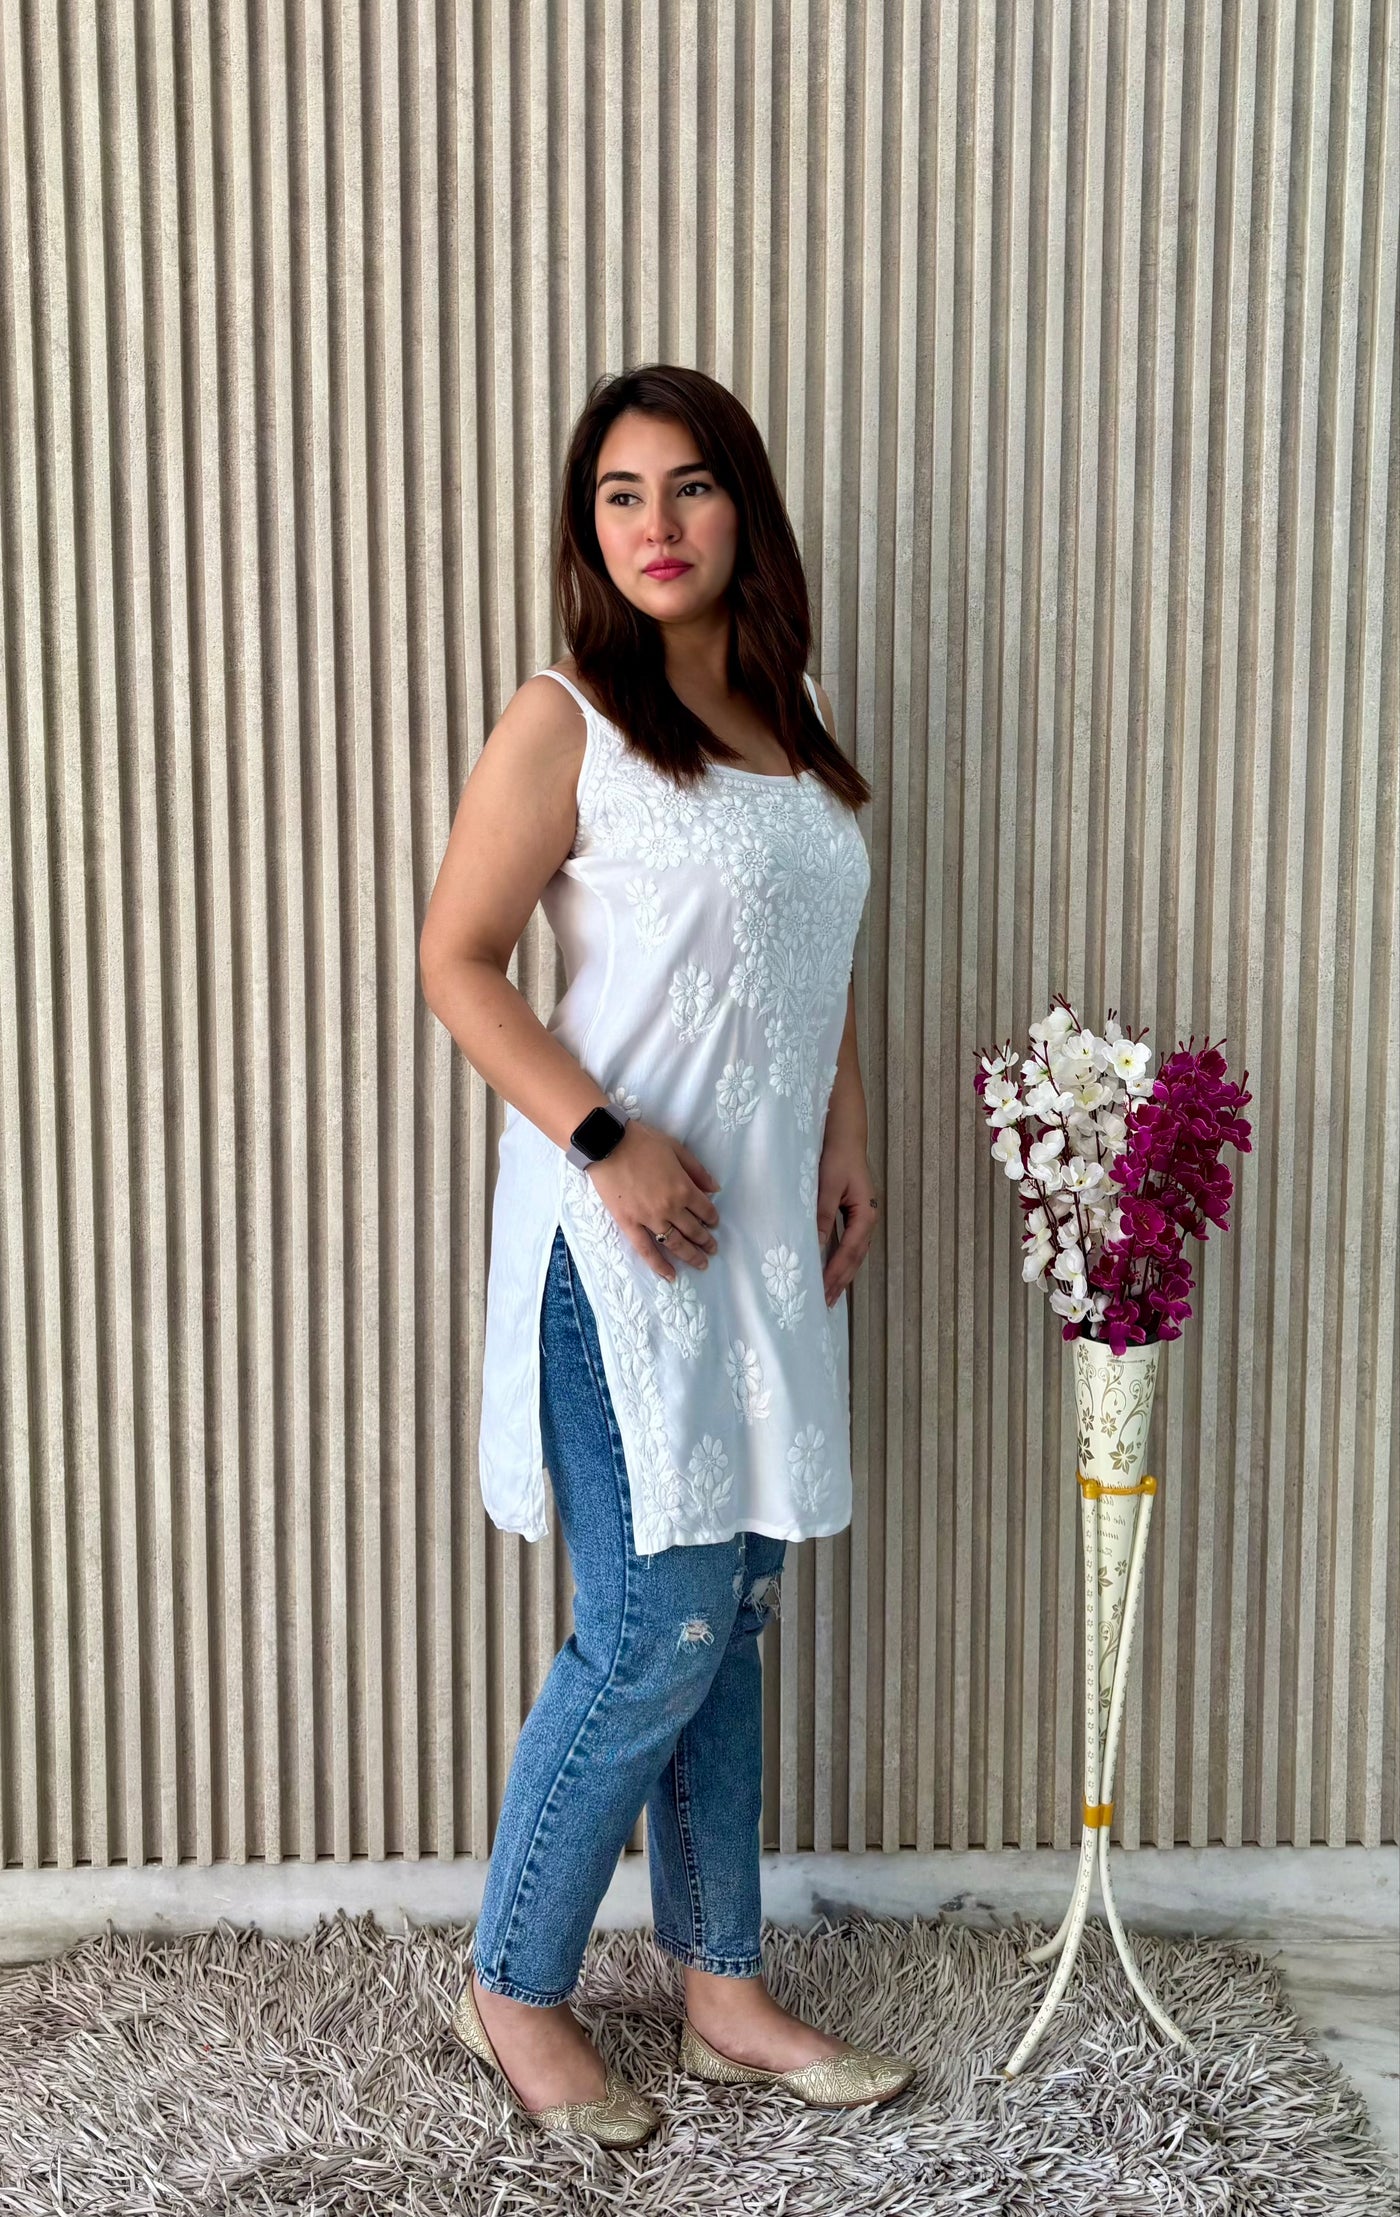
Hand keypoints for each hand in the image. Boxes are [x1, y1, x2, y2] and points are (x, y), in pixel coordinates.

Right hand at [585, 1118, 720, 1280]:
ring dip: (691, 1256)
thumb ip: (697, 1170)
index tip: (713, 1224)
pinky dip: (659, 1265)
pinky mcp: (629, 1224)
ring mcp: (649, 1218)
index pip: (705, 1211)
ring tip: (701, 1264)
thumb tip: (716, 1189)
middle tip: (712, 1249)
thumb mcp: (676, 1149)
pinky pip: (647, 1250)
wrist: (607, 1144)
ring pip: (676, 1244)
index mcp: (684, 1188)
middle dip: (706, 1242)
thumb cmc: (642, 1141)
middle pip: (694, 1231)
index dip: (712, 1219)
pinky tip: (671, 1276)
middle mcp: (670, 1207)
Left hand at [817, 1132, 878, 1305]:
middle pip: (855, 1258)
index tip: (823, 1291)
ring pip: (853, 1253)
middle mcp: (867, 1220)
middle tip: (826, 1304)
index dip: (836, 1273)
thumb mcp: (828, 1186)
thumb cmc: (837, 1156)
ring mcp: (862, 1217)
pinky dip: (840, 1259)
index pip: (849, 1252)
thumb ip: (823, 1216)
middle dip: (841, 1281)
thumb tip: (816, 1246)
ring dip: (842, 1273)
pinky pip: (848, 1243)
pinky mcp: (853, 1213)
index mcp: (865, 1215)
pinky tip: (830, 1267)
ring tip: (829, 1294)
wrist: (845, 1135)